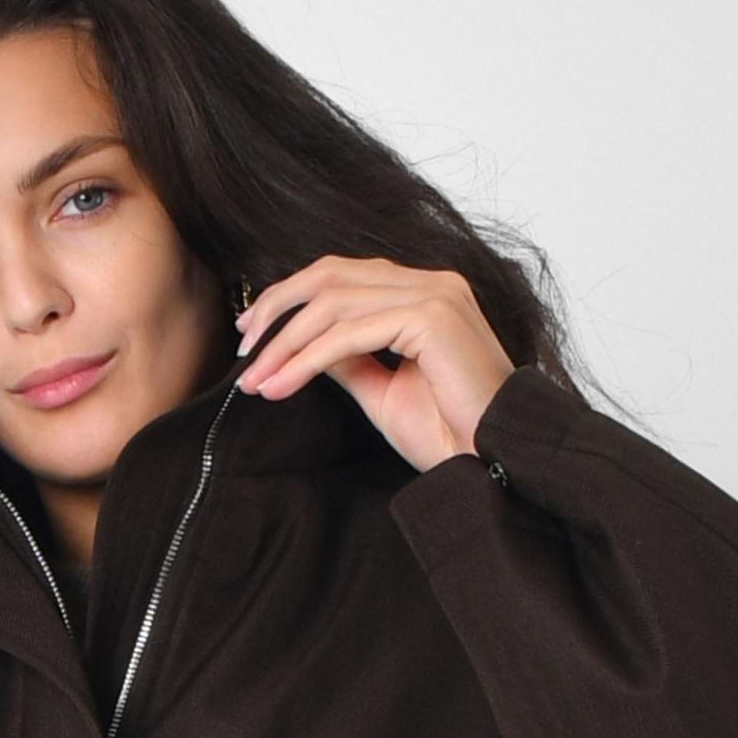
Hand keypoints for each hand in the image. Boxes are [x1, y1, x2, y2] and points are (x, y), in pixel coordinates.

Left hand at [231, 256, 514, 471]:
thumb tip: (304, 346)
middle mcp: (431, 282)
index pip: (343, 277)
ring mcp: (434, 294)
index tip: (253, 336)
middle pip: (331, 275)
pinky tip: (279, 385)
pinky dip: (306, 360)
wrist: (494, 462)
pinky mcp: (431, 317)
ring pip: (334, 303)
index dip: (291, 299)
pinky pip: (350, 333)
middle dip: (278, 309)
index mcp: (424, 292)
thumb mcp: (382, 391)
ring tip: (254, 380)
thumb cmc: (450, 434)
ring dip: (285, 344)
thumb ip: (347, 359)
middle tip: (243, 348)